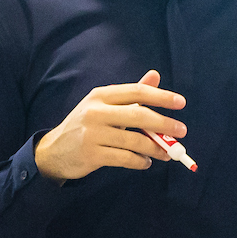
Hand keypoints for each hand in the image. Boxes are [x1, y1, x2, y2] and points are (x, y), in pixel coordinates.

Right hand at [33, 70, 185, 180]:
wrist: (54, 151)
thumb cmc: (85, 126)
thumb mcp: (103, 105)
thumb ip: (130, 94)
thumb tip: (155, 75)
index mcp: (101, 96)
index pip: (136, 92)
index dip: (161, 96)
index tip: (180, 102)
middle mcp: (96, 111)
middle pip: (139, 115)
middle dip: (164, 123)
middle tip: (182, 131)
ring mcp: (93, 134)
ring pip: (135, 140)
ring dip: (156, 148)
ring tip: (167, 153)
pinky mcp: (92, 154)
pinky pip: (126, 158)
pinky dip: (141, 162)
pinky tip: (146, 162)